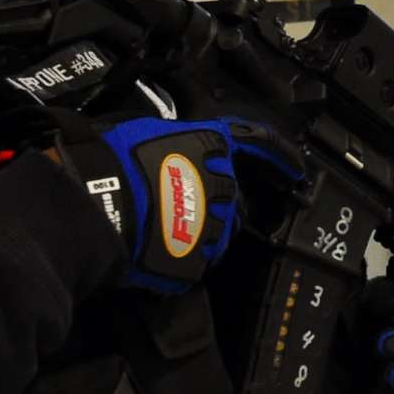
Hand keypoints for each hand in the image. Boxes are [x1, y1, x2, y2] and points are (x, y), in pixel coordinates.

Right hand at [51, 114, 299, 294]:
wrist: (95, 205)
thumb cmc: (114, 161)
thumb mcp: (148, 131)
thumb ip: (178, 141)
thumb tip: (179, 149)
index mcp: (213, 148)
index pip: (259, 144)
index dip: (282, 157)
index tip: (297, 171)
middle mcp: (222, 185)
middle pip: (234, 200)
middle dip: (217, 206)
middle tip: (180, 209)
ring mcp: (213, 226)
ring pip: (218, 234)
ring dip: (198, 233)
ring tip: (162, 232)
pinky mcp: (198, 261)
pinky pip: (197, 262)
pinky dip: (181, 259)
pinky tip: (157, 254)